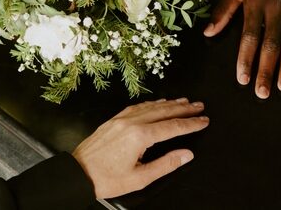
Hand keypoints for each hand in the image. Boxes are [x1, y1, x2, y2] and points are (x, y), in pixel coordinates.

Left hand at [72, 98, 208, 198]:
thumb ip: (166, 164)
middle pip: (164, 111)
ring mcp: (121, 119)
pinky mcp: (113, 121)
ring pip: (151, 106)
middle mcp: (131, 123)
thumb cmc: (105, 179)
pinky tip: (157, 104)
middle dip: (184, 108)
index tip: (203, 121)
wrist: (77, 174)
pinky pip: (136, 107)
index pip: (173, 126)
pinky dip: (151, 104)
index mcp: (140, 136)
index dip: (191, 123)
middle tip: (199, 106)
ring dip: (169, 103)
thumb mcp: (140, 178)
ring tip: (184, 102)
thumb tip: (186, 155)